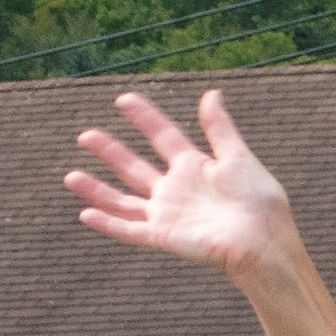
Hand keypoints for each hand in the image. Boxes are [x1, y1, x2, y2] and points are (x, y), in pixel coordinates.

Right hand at [68, 89, 296, 280]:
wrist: (263, 242)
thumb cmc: (260, 204)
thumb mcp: (238, 158)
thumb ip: (219, 128)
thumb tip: (211, 93)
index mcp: (194, 167)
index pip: (162, 135)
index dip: (144, 117)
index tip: (123, 99)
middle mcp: (176, 190)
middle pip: (134, 167)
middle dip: (109, 151)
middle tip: (85, 135)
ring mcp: (168, 215)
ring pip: (123, 200)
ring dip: (97, 189)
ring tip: (71, 176)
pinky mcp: (164, 237)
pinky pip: (130, 230)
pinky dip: (108, 223)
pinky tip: (85, 213)